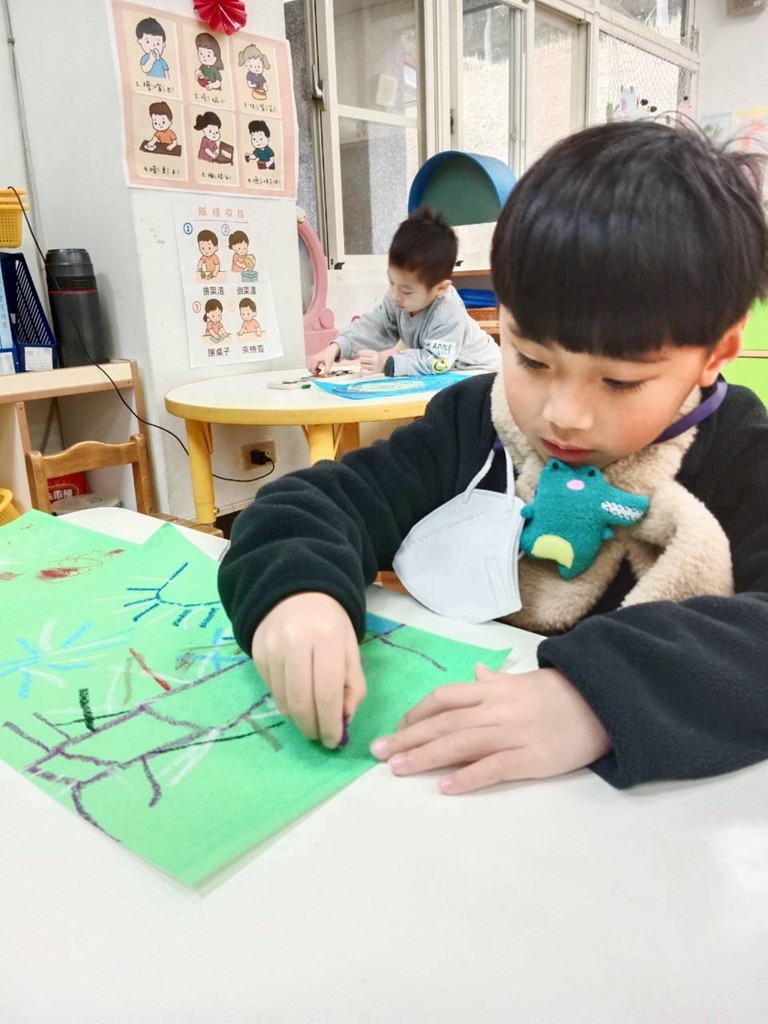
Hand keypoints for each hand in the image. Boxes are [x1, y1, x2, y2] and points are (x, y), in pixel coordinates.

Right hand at [251, 593, 366, 747]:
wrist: (296, 592)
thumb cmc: (330, 623)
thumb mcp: (351, 648)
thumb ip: (353, 685)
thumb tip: (344, 721)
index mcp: (327, 638)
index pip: (327, 692)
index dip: (330, 723)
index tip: (334, 741)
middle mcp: (296, 642)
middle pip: (301, 700)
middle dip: (312, 727)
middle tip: (319, 737)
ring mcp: (272, 647)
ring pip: (283, 699)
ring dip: (298, 718)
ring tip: (309, 719)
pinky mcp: (257, 653)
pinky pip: (271, 690)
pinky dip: (285, 702)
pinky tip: (296, 698)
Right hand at [308, 342, 339, 375]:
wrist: (331, 350)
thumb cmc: (330, 356)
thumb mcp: (329, 364)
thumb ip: (327, 370)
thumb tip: (325, 376)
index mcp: (315, 360)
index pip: (312, 369)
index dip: (315, 373)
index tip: (320, 374)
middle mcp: (312, 359)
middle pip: (309, 368)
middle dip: (314, 372)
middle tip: (320, 372)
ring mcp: (313, 359)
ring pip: (310, 367)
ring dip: (314, 370)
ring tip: (320, 370)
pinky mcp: (314, 359)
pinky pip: (312, 366)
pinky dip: (314, 368)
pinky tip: (319, 368)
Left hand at [358, 349, 388, 373]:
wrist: (386, 364)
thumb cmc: (377, 358)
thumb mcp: (373, 353)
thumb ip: (365, 352)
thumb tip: (357, 353)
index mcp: (374, 354)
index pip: (362, 353)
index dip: (359, 353)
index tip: (360, 354)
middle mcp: (374, 360)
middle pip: (361, 359)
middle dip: (361, 359)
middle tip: (364, 359)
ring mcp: (374, 367)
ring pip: (362, 365)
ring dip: (362, 364)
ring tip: (366, 364)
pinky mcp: (373, 372)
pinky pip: (364, 372)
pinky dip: (363, 370)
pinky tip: (365, 369)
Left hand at [370, 664, 610, 793]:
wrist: (604, 704)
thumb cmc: (558, 695)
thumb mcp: (523, 682)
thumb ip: (495, 682)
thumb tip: (475, 674)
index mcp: (494, 689)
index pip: (445, 697)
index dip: (417, 713)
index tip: (397, 729)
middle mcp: (498, 708)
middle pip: (444, 722)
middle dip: (408, 737)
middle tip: (378, 752)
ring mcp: (514, 732)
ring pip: (461, 743)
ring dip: (425, 756)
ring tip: (397, 769)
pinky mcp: (533, 758)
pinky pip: (495, 767)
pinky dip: (468, 776)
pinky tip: (445, 787)